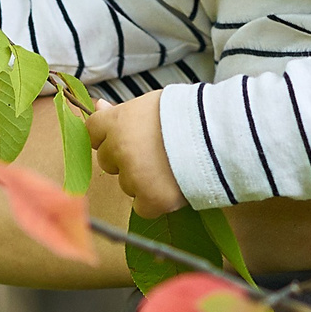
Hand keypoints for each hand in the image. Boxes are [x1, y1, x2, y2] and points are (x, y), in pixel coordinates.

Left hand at [86, 92, 182, 217]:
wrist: (219, 136)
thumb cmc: (187, 114)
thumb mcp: (151, 104)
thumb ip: (122, 111)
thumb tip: (98, 105)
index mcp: (117, 123)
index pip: (91, 131)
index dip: (108, 134)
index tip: (126, 135)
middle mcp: (119, 150)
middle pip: (106, 160)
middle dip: (124, 158)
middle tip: (153, 151)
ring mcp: (134, 177)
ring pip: (126, 184)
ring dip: (141, 180)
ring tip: (169, 166)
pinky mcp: (151, 200)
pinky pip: (141, 207)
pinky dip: (154, 201)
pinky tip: (171, 185)